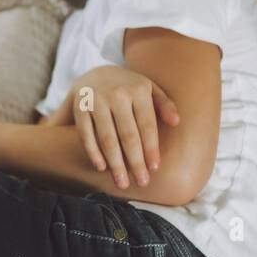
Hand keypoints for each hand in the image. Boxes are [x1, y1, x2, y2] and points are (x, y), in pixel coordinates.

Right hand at [68, 65, 179, 188]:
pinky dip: (93, 152)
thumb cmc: (129, 88)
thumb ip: (164, 104)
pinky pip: (86, 134)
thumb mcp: (149, 89)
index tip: (154, 168)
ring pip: (107, 138)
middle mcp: (116, 94)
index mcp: (138, 90)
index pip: (146, 124)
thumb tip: (176, 122)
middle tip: (141, 182)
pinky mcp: (80, 108)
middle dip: (135, 161)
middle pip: (127, 135)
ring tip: (122, 183)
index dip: (151, 148)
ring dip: (115, 163)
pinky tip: (102, 168)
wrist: (96, 73)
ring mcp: (96, 101)